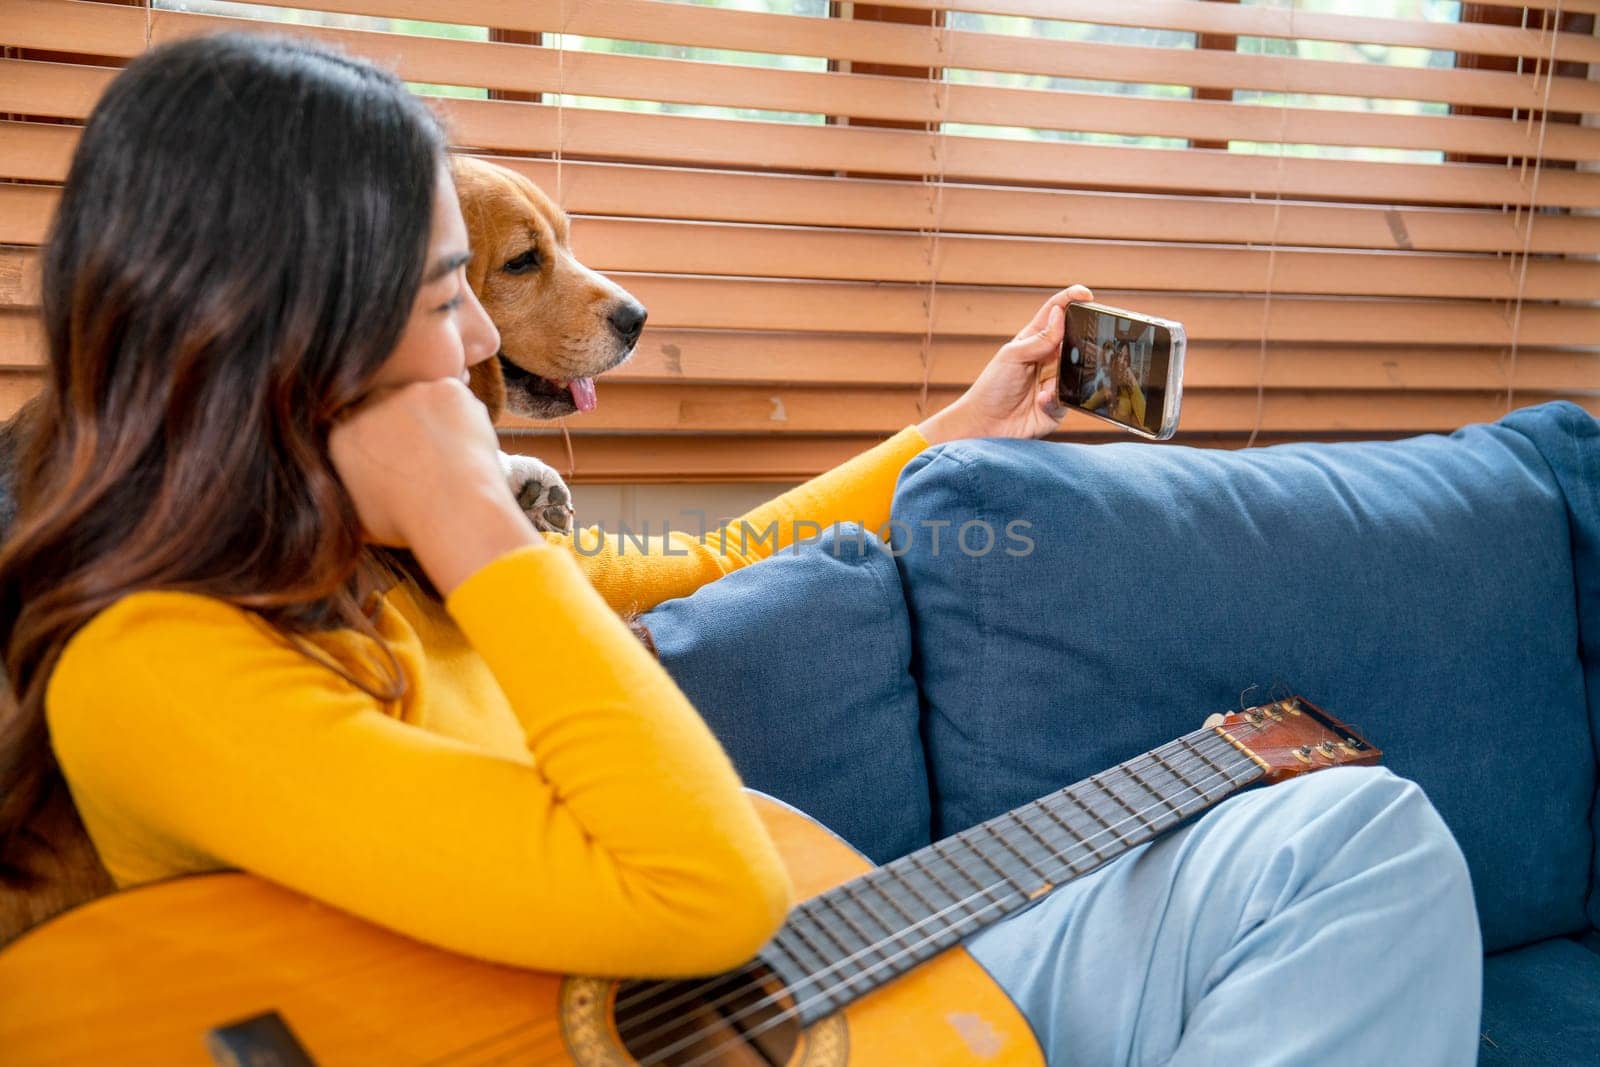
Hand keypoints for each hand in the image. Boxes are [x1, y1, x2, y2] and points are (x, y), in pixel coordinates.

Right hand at [329, 378, 544, 593]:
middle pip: (390, 409)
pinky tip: (468, 447)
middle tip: (432, 459)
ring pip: (426, 403)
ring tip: (453, 460)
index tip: (404, 463)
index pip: (361, 430)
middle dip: (408, 430)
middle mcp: (369, 404)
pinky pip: (458, 400)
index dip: (386, 446)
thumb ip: (351, 496)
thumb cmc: (409, 524)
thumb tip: (353, 497)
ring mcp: (409, 392)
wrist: (451, 509)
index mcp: (342, 434)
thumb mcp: (359, 520)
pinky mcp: (446, 389)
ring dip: (438, 424)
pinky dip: (466, 418)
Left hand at [916, 284, 1092, 444]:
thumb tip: (1060, 314)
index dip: (1071, 300)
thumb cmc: (992, 388)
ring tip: (1043, 384)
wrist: (985, 425)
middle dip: (1079, 343)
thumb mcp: (1012, 357)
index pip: (1056, 314)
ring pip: (1077, 371)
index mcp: (1034, 341)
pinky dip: (1053, 399)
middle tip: (1072, 348)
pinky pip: (1069, 398)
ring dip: (1063, 376)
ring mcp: (1055, 382)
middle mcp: (1048, 359)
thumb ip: (1038, 338)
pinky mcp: (1059, 406)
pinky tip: (1038, 401)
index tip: (1086, 295)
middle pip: (1075, 341)